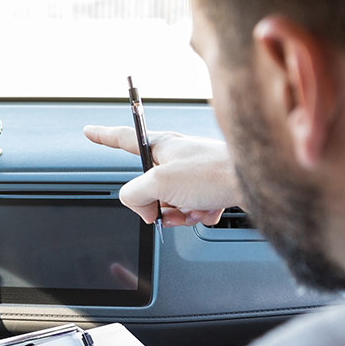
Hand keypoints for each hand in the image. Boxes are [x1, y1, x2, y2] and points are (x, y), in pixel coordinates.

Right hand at [84, 125, 240, 225]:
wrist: (254, 182)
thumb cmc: (213, 173)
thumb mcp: (160, 183)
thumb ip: (135, 195)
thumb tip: (141, 208)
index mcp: (161, 146)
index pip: (123, 139)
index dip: (103, 136)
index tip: (90, 131)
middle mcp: (176, 157)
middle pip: (149, 187)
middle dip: (157, 205)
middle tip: (168, 207)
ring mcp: (193, 173)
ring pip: (170, 203)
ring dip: (180, 213)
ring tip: (195, 208)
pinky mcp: (210, 187)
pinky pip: (192, 209)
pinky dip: (198, 215)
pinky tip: (210, 209)